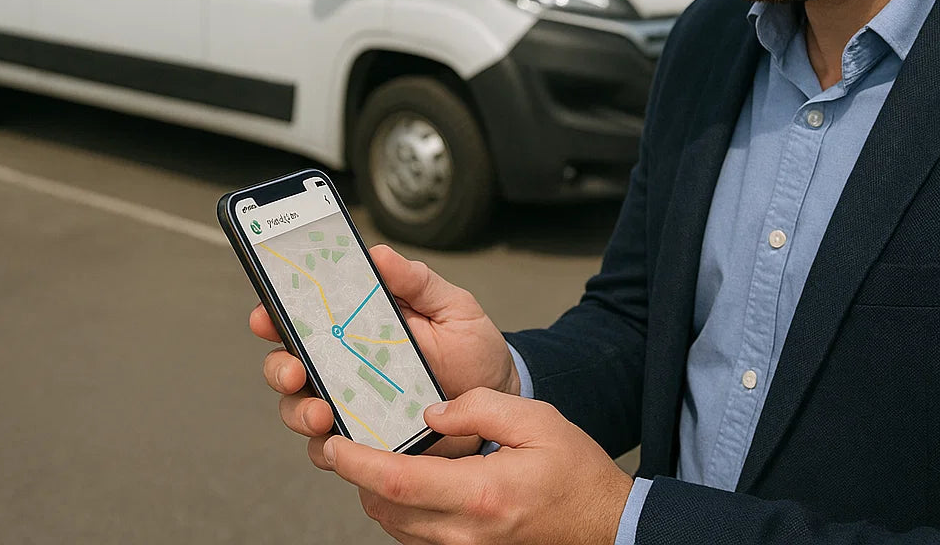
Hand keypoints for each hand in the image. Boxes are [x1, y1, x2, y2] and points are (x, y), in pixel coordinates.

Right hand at [252, 244, 518, 463]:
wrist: (500, 398)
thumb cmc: (472, 348)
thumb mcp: (452, 306)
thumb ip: (417, 282)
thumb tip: (379, 254)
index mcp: (356, 324)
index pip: (302, 315)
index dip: (274, 312)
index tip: (266, 313)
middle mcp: (342, 364)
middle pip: (286, 364)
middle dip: (278, 367)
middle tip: (294, 371)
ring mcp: (350, 404)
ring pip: (299, 409)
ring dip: (300, 410)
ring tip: (322, 412)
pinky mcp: (364, 441)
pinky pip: (330, 450)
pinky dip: (328, 448)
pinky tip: (342, 443)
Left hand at [326, 387, 632, 544]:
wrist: (605, 524)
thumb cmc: (575, 472)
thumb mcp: (536, 421)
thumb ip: (480, 408)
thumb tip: (431, 412)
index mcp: (481, 494)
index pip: (398, 481)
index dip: (357, 462)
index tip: (335, 442)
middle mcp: (466, 532)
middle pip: (385, 508)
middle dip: (360, 475)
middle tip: (350, 438)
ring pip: (394, 527)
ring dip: (378, 493)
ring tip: (377, 456)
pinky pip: (415, 538)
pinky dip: (400, 511)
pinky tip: (409, 483)